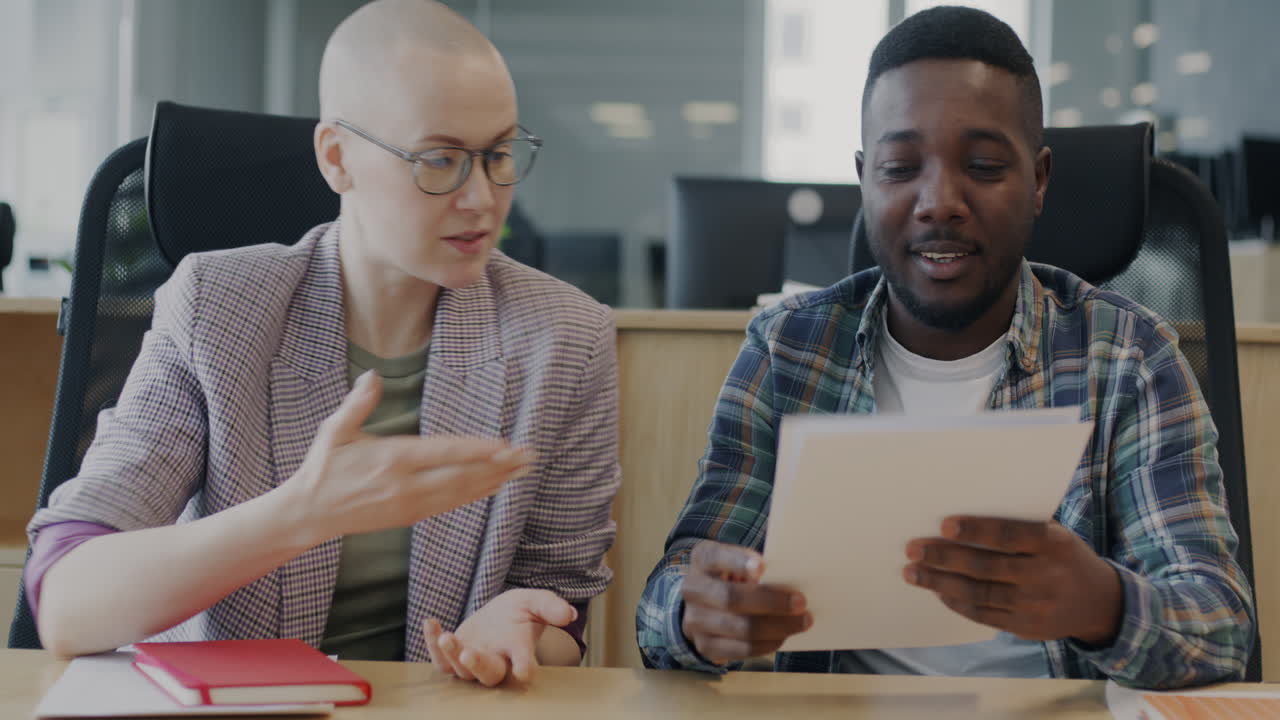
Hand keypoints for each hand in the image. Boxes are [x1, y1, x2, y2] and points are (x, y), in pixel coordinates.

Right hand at [284, 371, 533, 539]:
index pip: (444, 453)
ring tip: (521, 470)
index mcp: (391, 459)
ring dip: (494, 481)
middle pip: (462, 476)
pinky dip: (475, 494)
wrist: (309, 513)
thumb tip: (371, 376)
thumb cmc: (323, 467)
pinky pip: (450, 505)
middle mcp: (405, 484)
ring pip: (461, 492)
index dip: (478, 450)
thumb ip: (358, 404)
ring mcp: (410, 503)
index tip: (504, 445)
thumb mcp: (335, 431)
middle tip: (529, 457)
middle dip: (499, 466)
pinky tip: (494, 486)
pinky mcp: (410, 516)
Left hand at [423, 589, 575, 685]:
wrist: (499, 615)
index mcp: (520, 651)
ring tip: (446, 637)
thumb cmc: (521, 612)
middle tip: (470, 655)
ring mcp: (474, 662)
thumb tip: (568, 613)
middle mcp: (497, 661)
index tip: (525, 671)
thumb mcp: (537, 602)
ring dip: (452, 655)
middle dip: (479, 666)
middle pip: (489, 674)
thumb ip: (551, 607)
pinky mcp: (454, 657)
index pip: (525, 664)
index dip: (525, 668)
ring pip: (462, 670)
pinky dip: (431, 643)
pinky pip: (440, 659)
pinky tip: (431, 623)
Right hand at [679, 540, 811, 663]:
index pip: (714, 557)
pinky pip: (742, 650)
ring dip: (777, 626)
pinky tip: (784, 636)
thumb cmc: (731, 576)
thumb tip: (790, 584)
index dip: (737, 562)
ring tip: (802, 621)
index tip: (762, 566)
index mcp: (701, 559)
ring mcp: (695, 621)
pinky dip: (768, 643)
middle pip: (731, 598)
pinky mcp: (706, 646)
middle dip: (771, 601)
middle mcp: (693, 589)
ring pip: (740, 628)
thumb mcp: (736, 561)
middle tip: (800, 602)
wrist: (702, 604)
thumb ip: (756, 566)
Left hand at [904, 516, 1122, 644]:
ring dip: (940, 583)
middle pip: (986, 566)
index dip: (976, 530)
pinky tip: (938, 591)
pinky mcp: (1026, 628)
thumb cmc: (1063, 556)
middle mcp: (1045, 576)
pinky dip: (957, 603)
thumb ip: (1018, 528)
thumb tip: (960, 521)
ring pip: (980, 593)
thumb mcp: (1054, 535)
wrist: (1100, 602)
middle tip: (912, 548)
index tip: (944, 525)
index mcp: (1053, 544)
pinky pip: (984, 615)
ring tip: (913, 572)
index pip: (1009, 535)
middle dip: (944, 557)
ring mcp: (1036, 605)